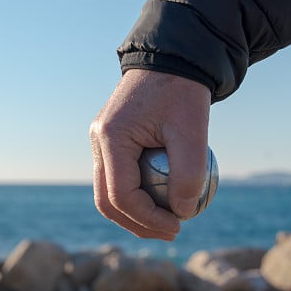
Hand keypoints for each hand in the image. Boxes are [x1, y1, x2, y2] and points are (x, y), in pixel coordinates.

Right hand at [90, 69, 210, 239]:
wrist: (174, 57)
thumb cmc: (184, 91)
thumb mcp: (193, 133)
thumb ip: (188, 175)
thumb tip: (182, 214)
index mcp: (111, 137)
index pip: (121, 195)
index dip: (148, 219)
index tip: (178, 226)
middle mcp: (97, 139)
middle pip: (106, 200)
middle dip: (137, 224)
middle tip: (172, 232)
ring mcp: (100, 139)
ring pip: (109, 191)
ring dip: (135, 213)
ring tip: (169, 222)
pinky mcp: (111, 139)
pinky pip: (118, 176)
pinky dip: (137, 194)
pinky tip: (164, 201)